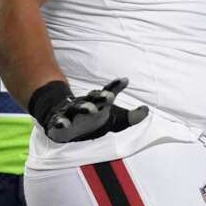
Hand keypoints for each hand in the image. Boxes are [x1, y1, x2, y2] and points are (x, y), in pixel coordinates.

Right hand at [32, 78, 148, 143]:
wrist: (65, 123)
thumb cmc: (93, 119)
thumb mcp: (116, 120)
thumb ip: (131, 116)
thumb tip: (147, 110)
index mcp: (98, 103)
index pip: (107, 93)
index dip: (115, 87)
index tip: (125, 80)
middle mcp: (84, 105)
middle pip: (93, 99)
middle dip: (101, 97)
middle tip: (110, 97)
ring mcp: (71, 113)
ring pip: (76, 109)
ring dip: (83, 108)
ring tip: (91, 110)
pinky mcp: (58, 123)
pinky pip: (59, 123)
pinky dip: (61, 123)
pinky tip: (64, 124)